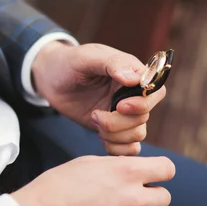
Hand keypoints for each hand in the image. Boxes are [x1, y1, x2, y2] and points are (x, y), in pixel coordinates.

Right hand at [12, 155, 174, 205]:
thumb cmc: (58, 187)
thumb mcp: (90, 163)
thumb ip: (118, 166)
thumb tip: (133, 170)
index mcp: (127, 172)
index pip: (167, 169)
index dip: (161, 171)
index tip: (154, 175)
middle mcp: (133, 199)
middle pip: (164, 198)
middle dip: (151, 195)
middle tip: (131, 195)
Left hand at [32, 42, 165, 154]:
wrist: (50, 79)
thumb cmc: (69, 62)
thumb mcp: (88, 57)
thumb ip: (113, 64)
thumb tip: (135, 78)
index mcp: (132, 73)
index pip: (156, 91)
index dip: (143, 103)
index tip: (120, 105)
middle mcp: (132, 95)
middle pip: (144, 117)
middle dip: (119, 121)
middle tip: (96, 115)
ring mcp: (124, 114)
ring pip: (137, 134)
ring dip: (115, 134)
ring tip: (94, 120)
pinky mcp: (113, 130)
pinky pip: (128, 148)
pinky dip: (116, 148)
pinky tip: (100, 138)